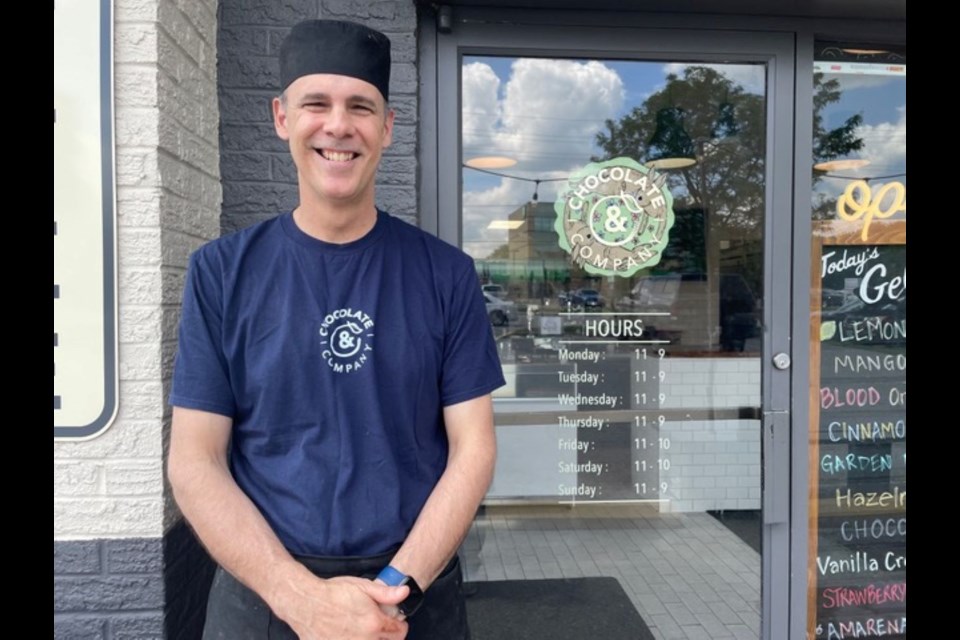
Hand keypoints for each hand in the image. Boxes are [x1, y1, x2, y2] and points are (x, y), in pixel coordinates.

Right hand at [274, 574, 409, 639]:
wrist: (306, 602)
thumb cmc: (333, 593)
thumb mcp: (362, 587)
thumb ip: (387, 593)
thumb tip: (405, 593)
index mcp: (375, 623)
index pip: (400, 632)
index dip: (400, 625)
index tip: (395, 622)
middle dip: (389, 636)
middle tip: (382, 628)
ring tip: (366, 632)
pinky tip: (351, 636)